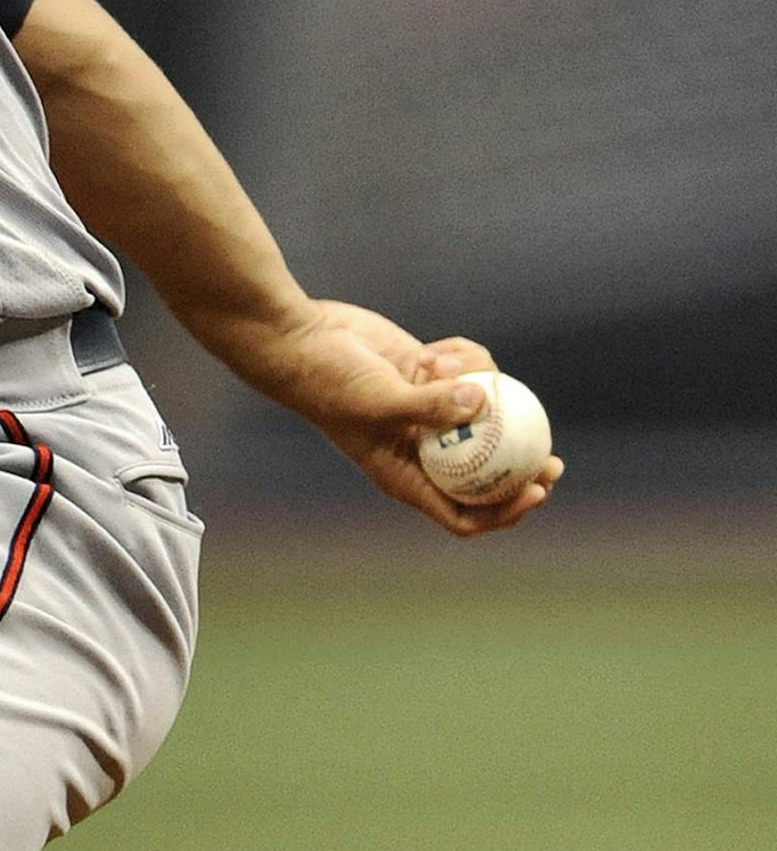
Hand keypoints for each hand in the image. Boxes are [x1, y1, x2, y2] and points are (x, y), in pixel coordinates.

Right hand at [260, 299, 563, 537]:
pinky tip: (436, 349)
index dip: (504, 511)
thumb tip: (482, 402)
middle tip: (551, 454)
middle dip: (521, 464)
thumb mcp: (377, 400)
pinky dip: (465, 359)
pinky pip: (470, 372)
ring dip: (479, 388)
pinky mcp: (428, 374)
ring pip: (483, 413)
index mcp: (405, 474)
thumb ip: (429, 406)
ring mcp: (427, 411)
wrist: (298, 337)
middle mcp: (419, 449)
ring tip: (446, 366)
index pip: (463, 513)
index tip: (534, 488)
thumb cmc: (326, 380)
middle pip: (486, 472)